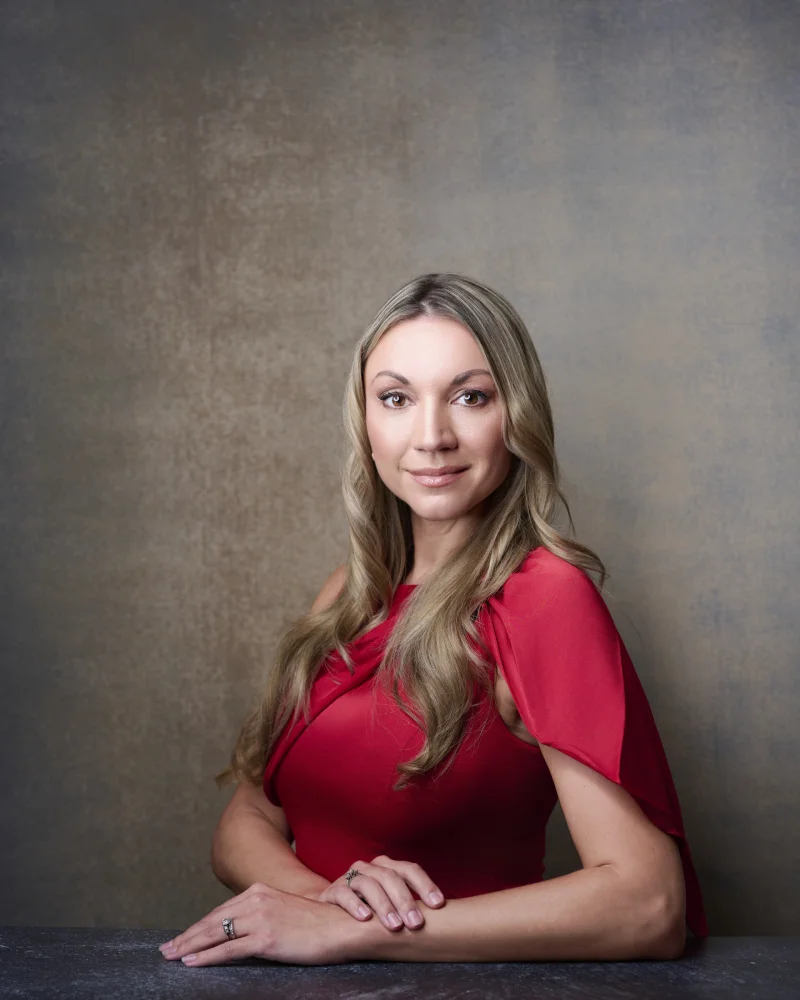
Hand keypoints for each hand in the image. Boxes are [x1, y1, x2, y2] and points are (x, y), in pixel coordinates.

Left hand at [158, 881, 359, 965]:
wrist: (340, 926)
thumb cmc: (317, 923)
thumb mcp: (285, 911)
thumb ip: (263, 914)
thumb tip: (242, 931)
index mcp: (260, 891)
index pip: (221, 910)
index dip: (198, 925)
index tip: (182, 937)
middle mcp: (257, 899)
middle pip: (213, 920)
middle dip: (187, 936)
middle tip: (166, 949)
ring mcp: (260, 918)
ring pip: (215, 933)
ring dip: (190, 946)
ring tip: (172, 956)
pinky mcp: (266, 938)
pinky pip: (229, 950)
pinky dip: (207, 957)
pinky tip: (192, 963)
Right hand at [312, 854, 445, 930]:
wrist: (331, 913)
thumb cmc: (370, 910)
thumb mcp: (391, 904)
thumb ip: (410, 905)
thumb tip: (444, 919)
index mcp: (388, 867)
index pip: (410, 869)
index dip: (425, 885)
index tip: (438, 904)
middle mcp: (370, 867)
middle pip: (391, 877)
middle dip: (405, 900)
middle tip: (416, 923)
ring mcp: (350, 877)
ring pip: (369, 884)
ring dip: (384, 905)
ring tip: (394, 926)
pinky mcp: (333, 891)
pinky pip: (344, 893)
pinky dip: (355, 904)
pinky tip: (365, 918)